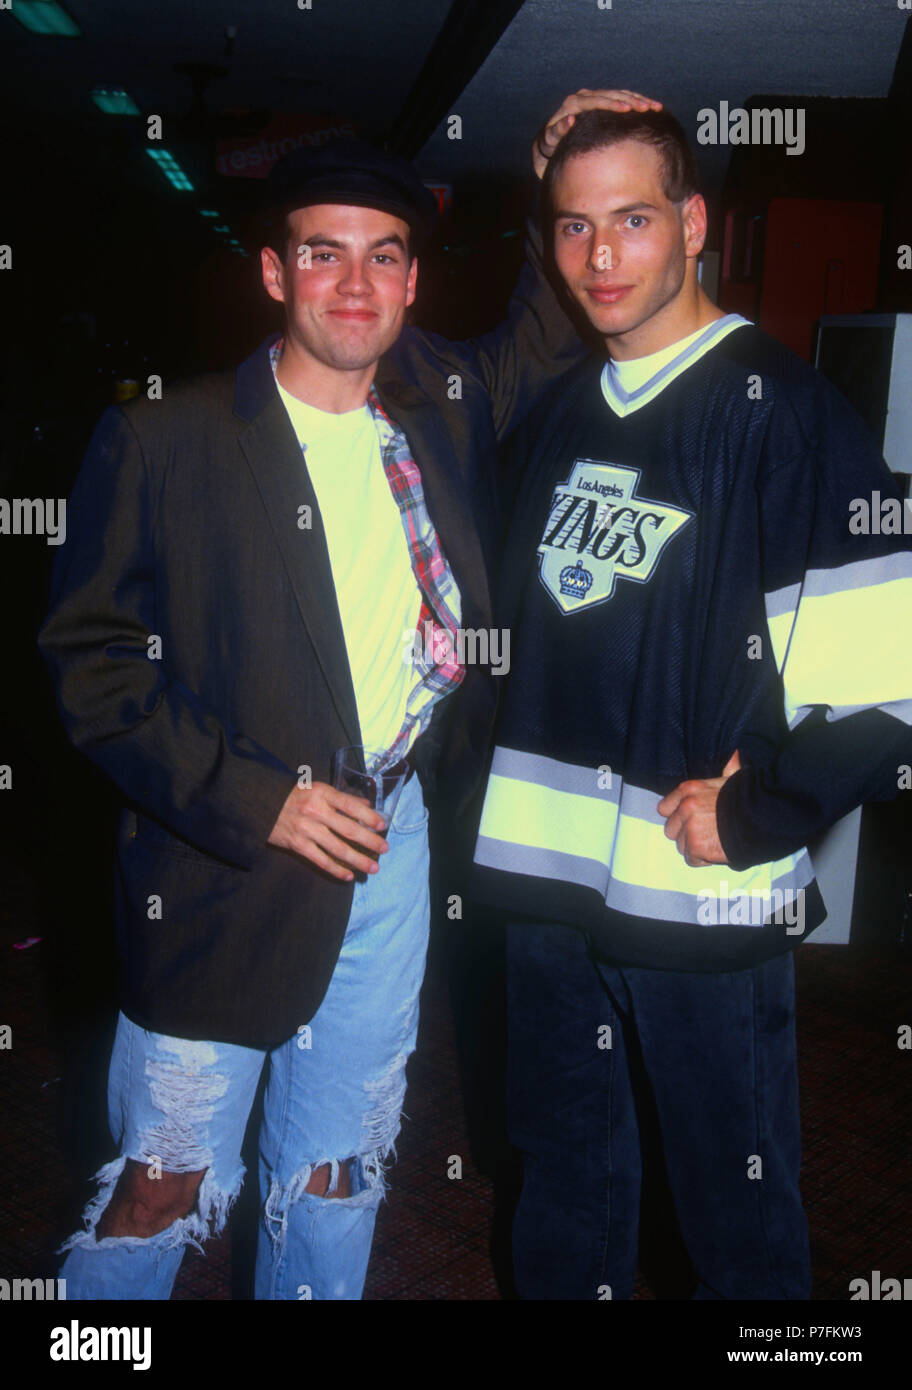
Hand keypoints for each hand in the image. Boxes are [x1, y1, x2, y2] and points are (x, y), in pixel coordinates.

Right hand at [268, 781, 387, 880]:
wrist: (263, 804)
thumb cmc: (295, 795)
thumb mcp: (318, 789)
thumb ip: (342, 798)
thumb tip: (366, 805)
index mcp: (323, 794)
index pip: (350, 805)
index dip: (368, 816)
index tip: (382, 825)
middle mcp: (316, 812)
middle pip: (348, 829)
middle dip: (369, 841)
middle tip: (384, 849)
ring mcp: (306, 830)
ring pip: (338, 848)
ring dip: (357, 860)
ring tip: (373, 867)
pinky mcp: (297, 845)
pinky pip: (321, 860)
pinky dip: (336, 869)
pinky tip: (348, 875)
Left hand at [533, 87, 663, 178]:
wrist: (550, 144)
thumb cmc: (550, 147)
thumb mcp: (550, 141)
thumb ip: (557, 132)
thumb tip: (571, 120)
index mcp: (573, 104)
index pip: (596, 100)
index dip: (612, 104)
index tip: (627, 110)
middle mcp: (584, 97)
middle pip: (612, 95)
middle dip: (631, 100)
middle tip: (648, 108)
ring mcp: (594, 99)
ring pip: (620, 94)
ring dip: (639, 100)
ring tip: (655, 107)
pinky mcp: (601, 104)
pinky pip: (622, 99)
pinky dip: (637, 102)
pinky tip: (652, 108)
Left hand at [657, 751, 741, 867]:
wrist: (761, 818)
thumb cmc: (748, 799)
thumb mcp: (735, 779)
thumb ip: (729, 769)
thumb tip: (735, 755)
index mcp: (689, 790)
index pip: (664, 808)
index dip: (677, 817)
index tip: (689, 820)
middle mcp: (685, 808)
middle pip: (671, 830)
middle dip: (686, 834)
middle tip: (707, 833)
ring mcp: (690, 828)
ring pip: (681, 846)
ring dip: (695, 848)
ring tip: (715, 841)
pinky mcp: (696, 846)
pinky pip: (691, 859)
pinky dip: (703, 859)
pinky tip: (717, 850)